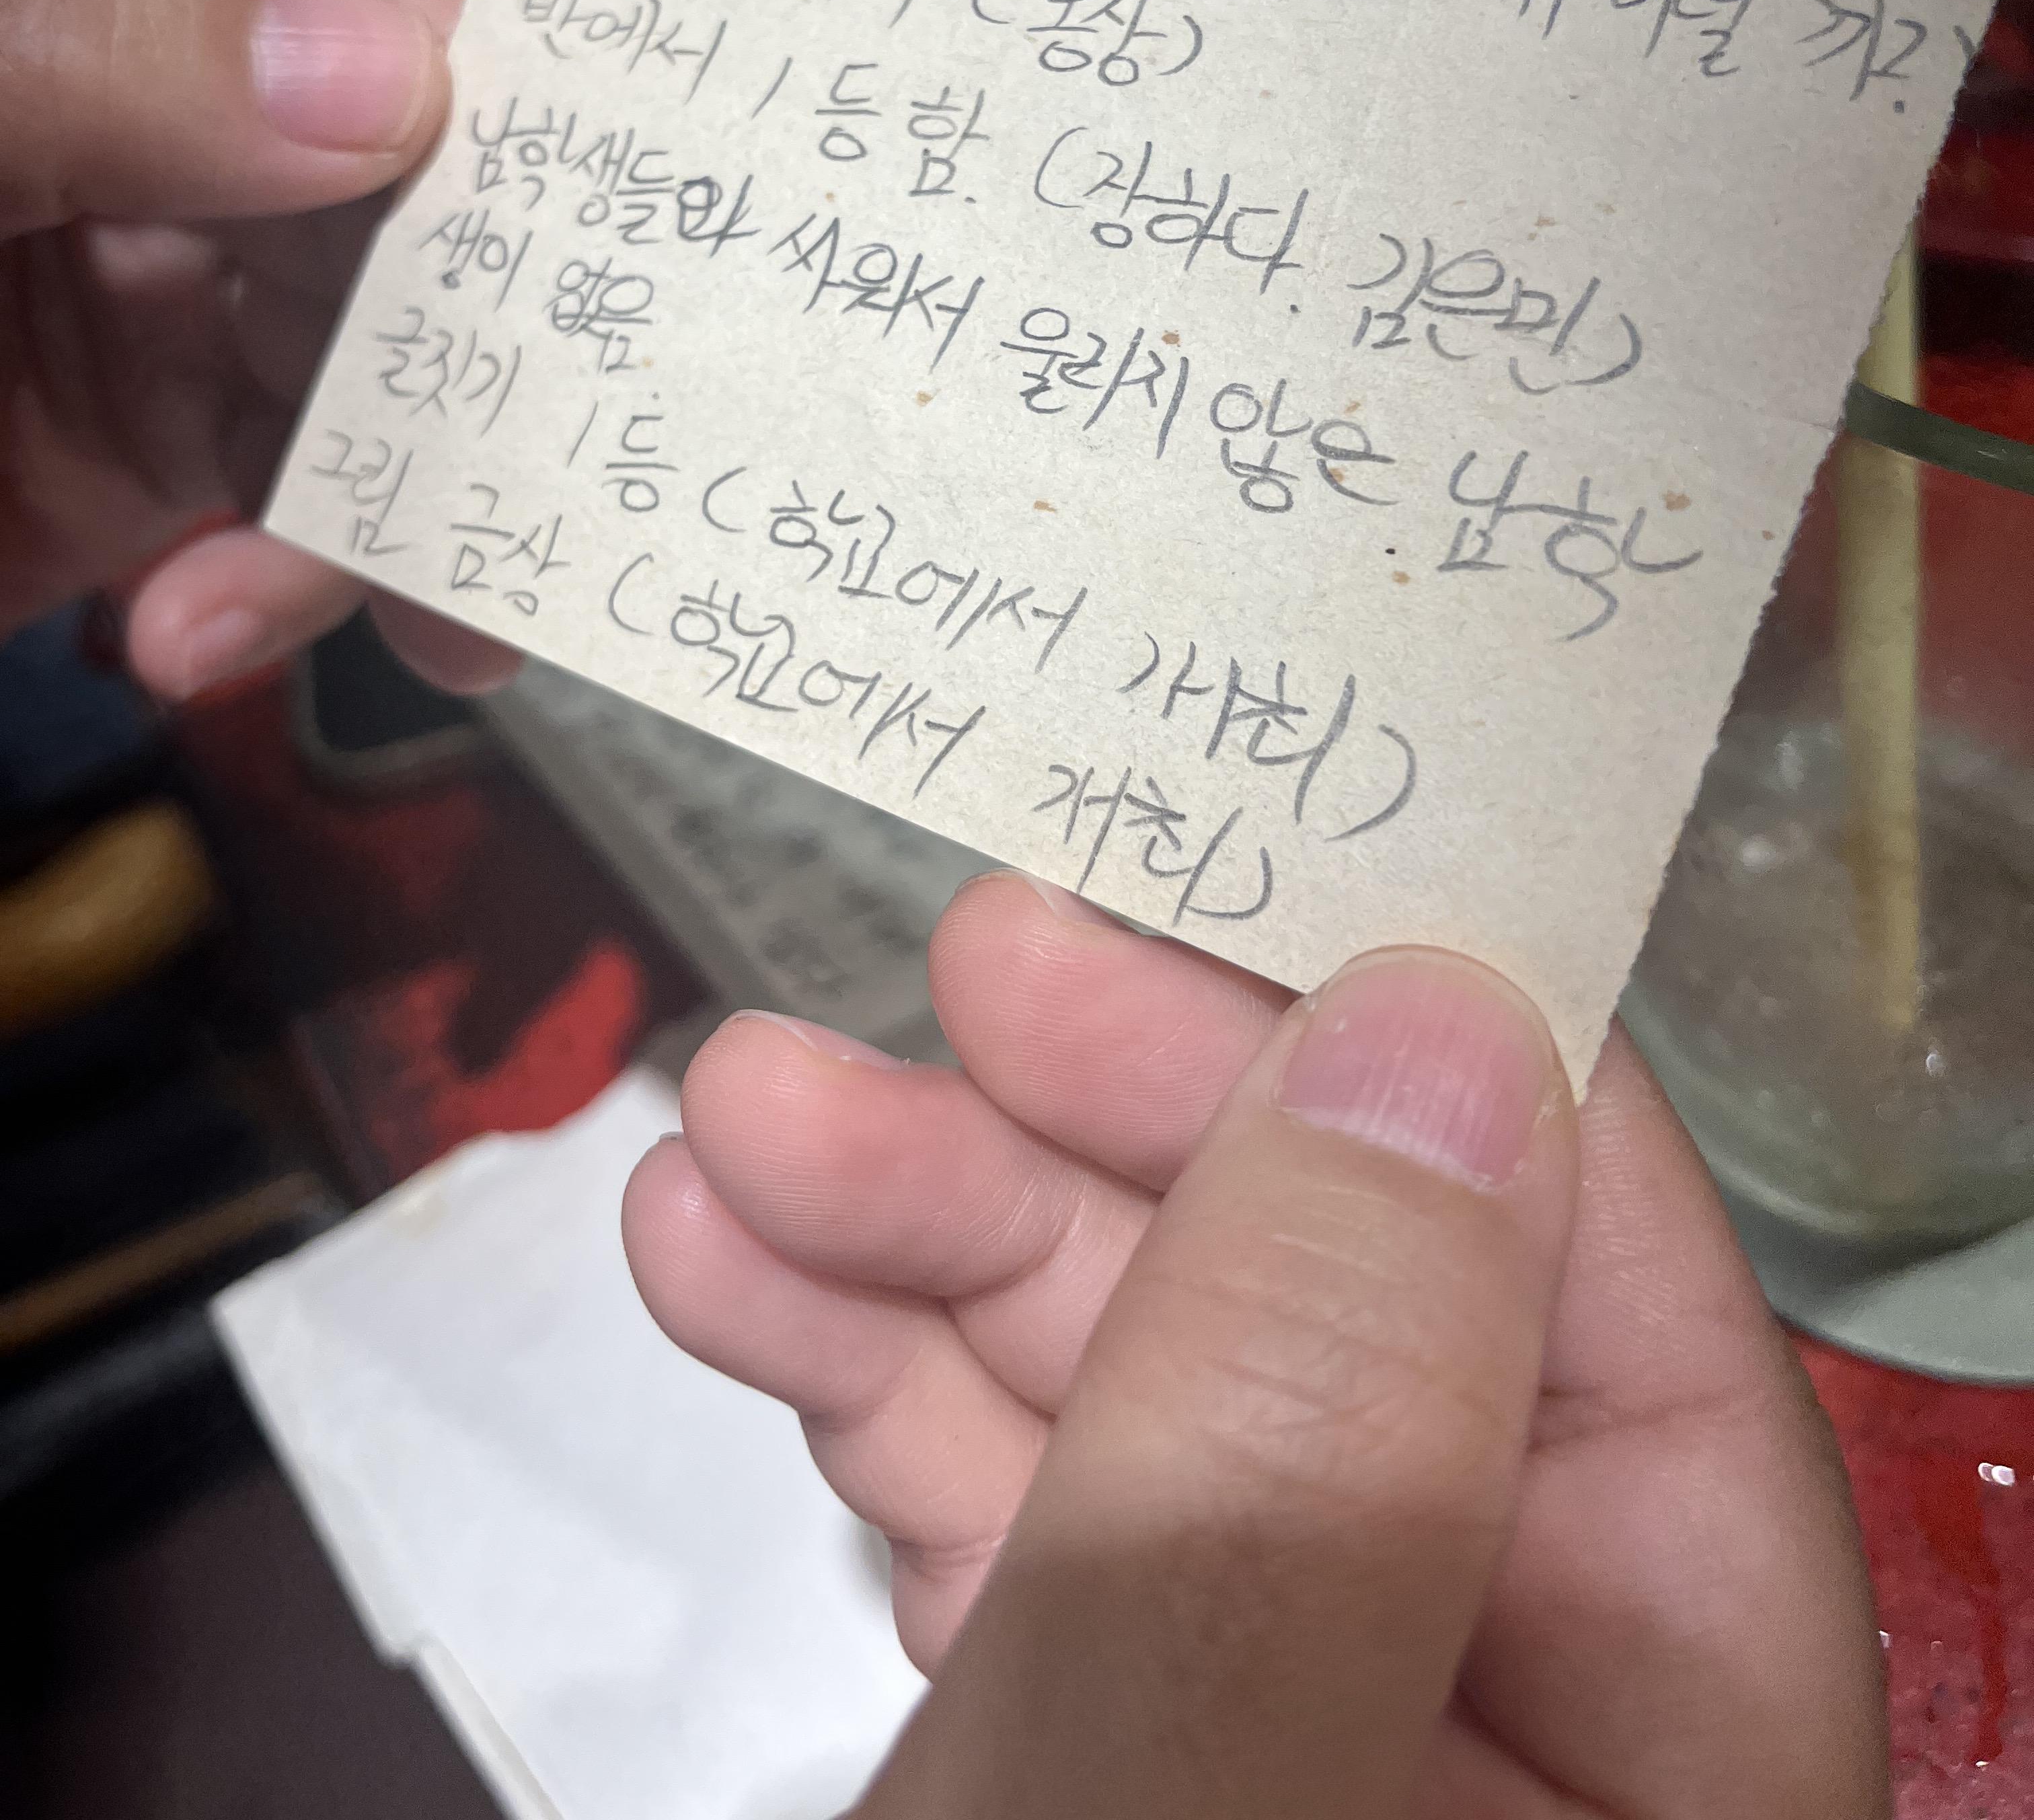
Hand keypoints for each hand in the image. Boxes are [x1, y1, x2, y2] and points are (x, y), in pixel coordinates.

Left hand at [0, 0, 512, 697]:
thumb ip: (79, 47)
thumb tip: (388, 70)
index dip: (476, 74)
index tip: (571, 227)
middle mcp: (137, 110)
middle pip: (402, 187)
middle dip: (464, 339)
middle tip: (520, 482)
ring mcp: (130, 298)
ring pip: (368, 372)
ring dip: (378, 505)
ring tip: (334, 618)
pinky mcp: (113, 471)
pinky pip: (279, 513)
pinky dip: (280, 588)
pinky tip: (196, 637)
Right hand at [624, 877, 1890, 1816]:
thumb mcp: (1183, 1792)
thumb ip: (1308, 1448)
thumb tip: (1435, 1029)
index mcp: (1679, 1785)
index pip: (1619, 1334)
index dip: (1413, 1074)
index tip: (1175, 916)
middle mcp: (1513, 1762)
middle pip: (1347, 1345)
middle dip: (1108, 1154)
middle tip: (914, 997)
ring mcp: (1295, 1757)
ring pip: (1152, 1413)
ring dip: (939, 1250)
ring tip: (740, 1133)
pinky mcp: (1112, 1761)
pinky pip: (1027, 1525)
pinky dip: (882, 1390)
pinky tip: (741, 1274)